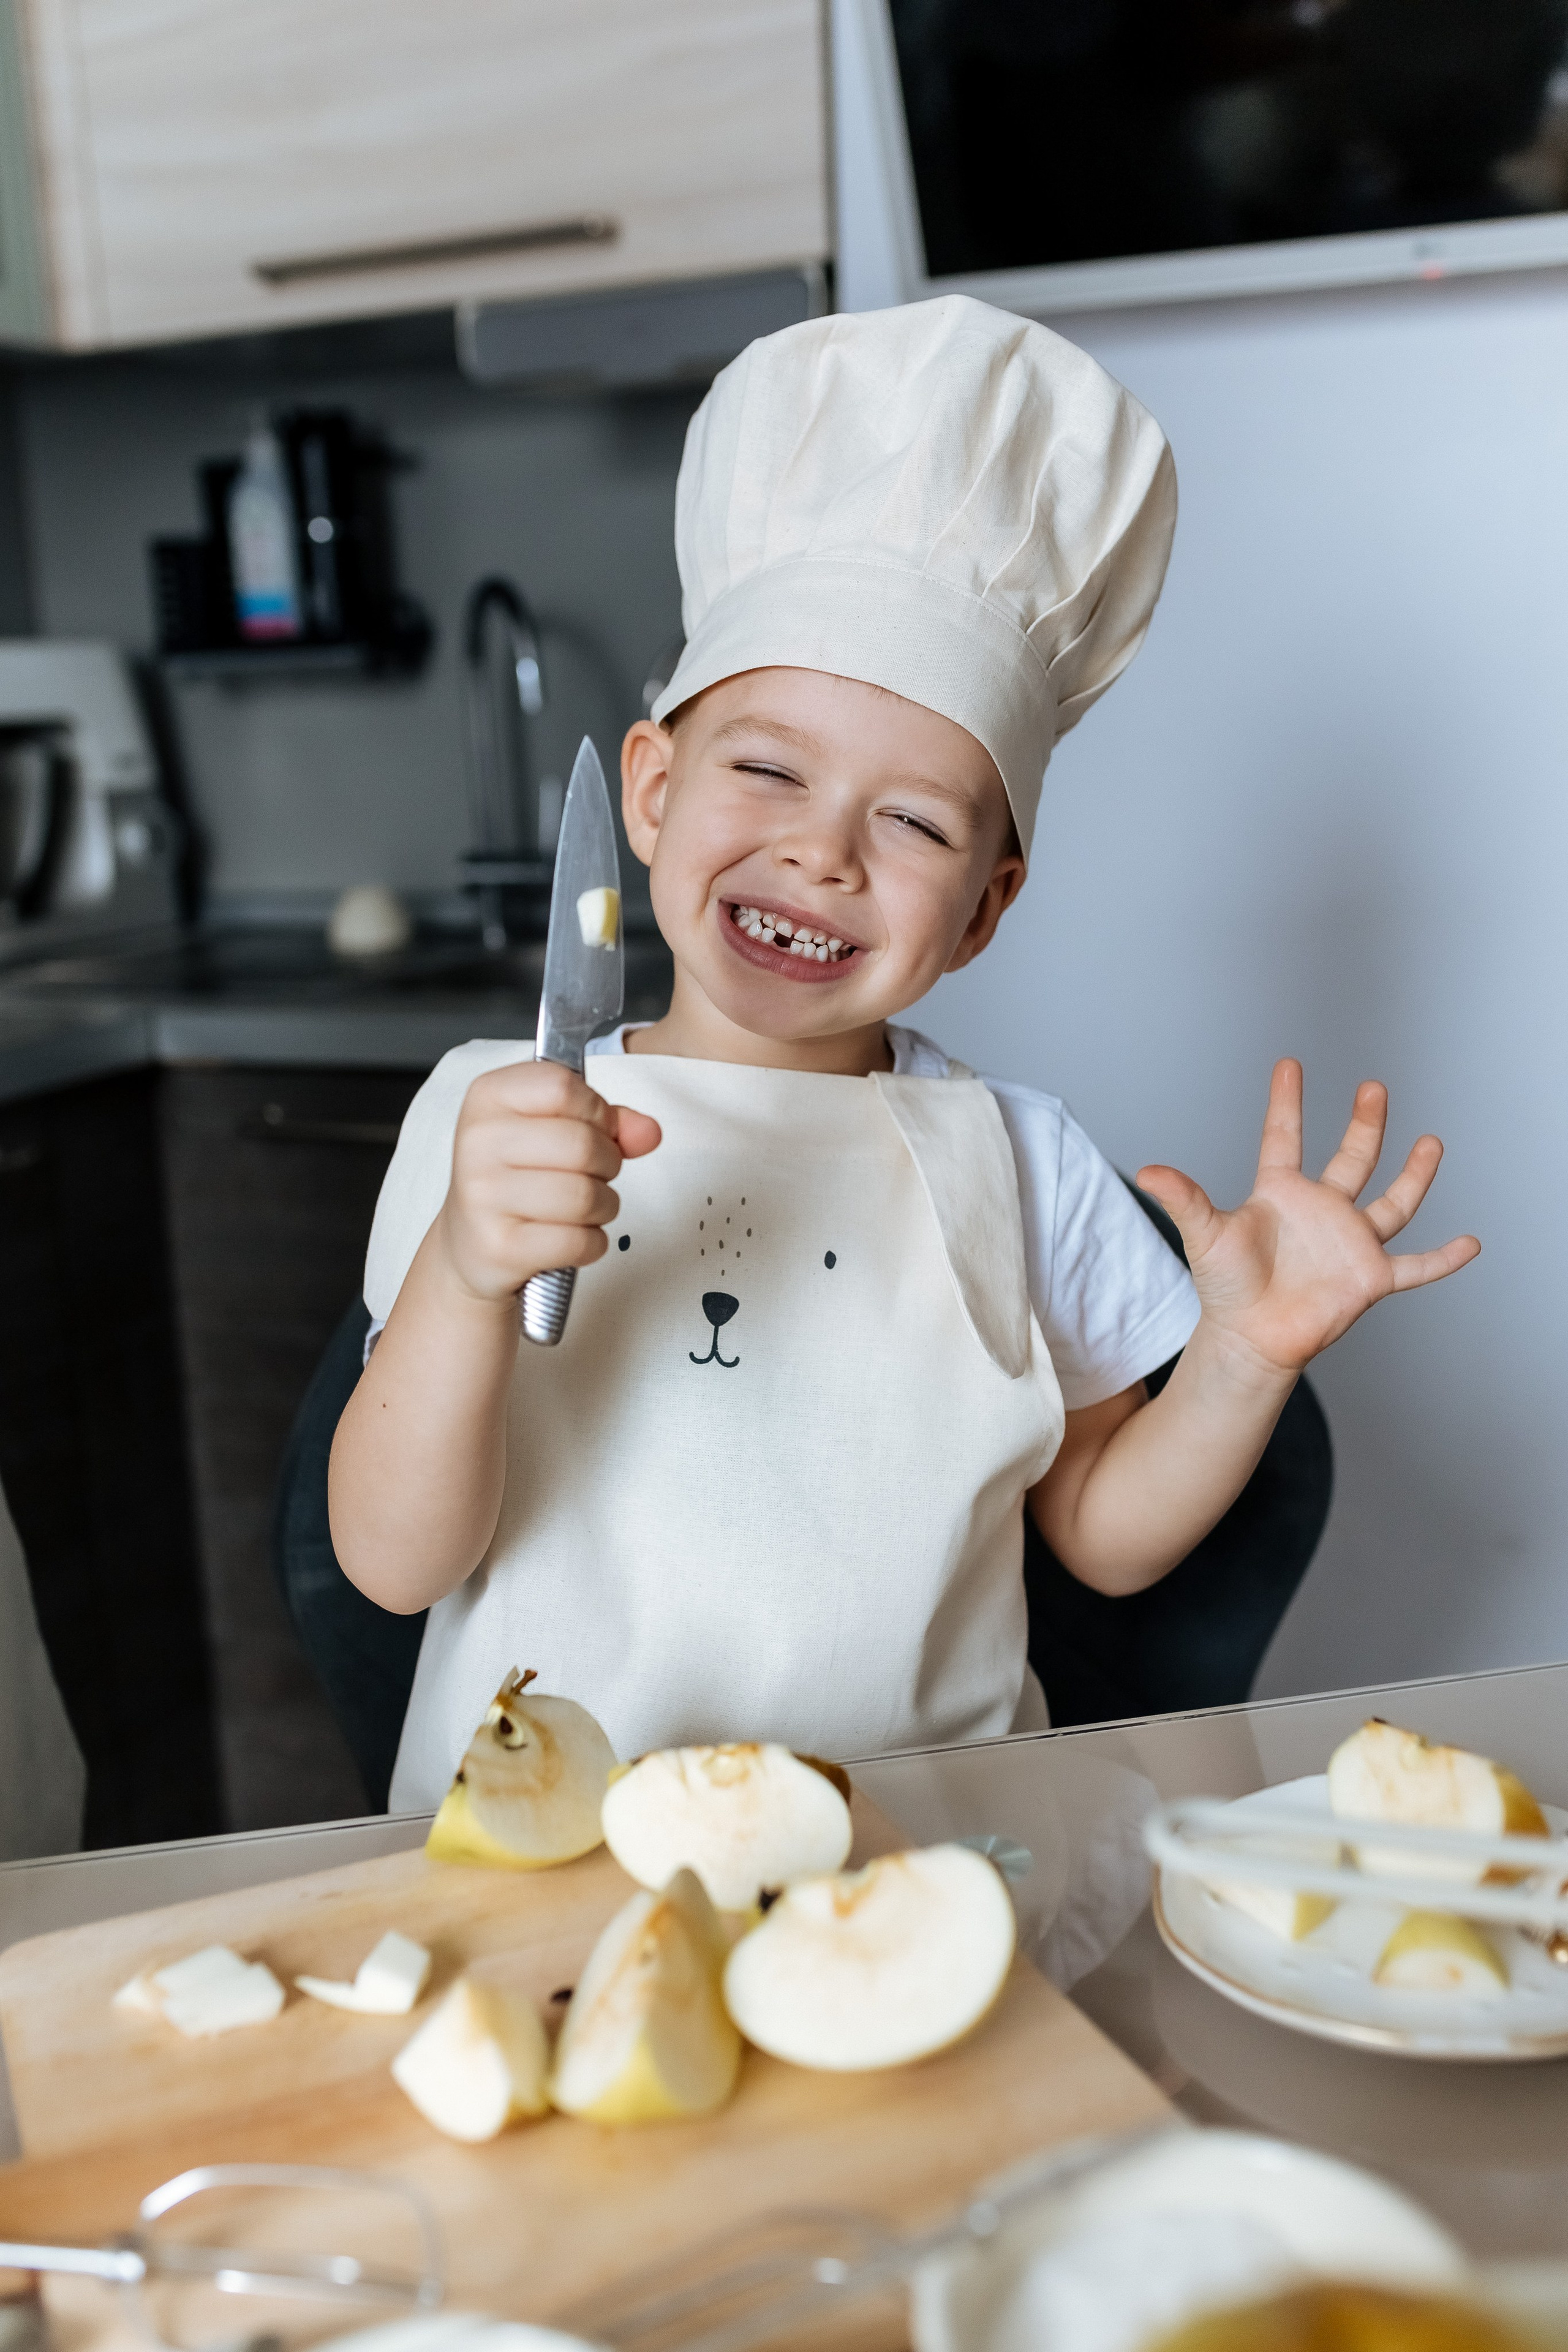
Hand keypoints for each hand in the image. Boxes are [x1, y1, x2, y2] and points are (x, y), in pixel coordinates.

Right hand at [435, 1061, 660, 1304]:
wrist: (471, 1244)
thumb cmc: (518, 1177)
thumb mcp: (554, 1129)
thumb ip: (607, 1121)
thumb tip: (649, 1132)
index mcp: (488, 1097)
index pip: (563, 1086)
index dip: (596, 1111)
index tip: (592, 1128)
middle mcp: (478, 1142)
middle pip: (582, 1144)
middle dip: (607, 1164)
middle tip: (592, 1174)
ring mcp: (483, 1197)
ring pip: (585, 1197)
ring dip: (603, 1206)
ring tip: (582, 1207)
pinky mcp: (500, 1247)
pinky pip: (579, 1241)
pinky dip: (591, 1243)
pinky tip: (570, 1237)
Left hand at [1135, 1059, 1479, 1378]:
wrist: (1249, 1339)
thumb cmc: (1225, 1288)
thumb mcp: (1205, 1236)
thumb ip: (1185, 1199)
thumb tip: (1146, 1171)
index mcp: (1281, 1194)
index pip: (1284, 1137)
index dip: (1286, 1102)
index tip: (1288, 1064)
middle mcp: (1322, 1211)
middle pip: (1351, 1158)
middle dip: (1365, 1124)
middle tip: (1374, 1088)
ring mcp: (1350, 1242)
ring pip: (1392, 1202)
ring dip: (1414, 1175)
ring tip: (1432, 1143)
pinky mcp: (1370, 1278)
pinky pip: (1417, 1266)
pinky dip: (1444, 1258)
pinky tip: (1472, 1243)